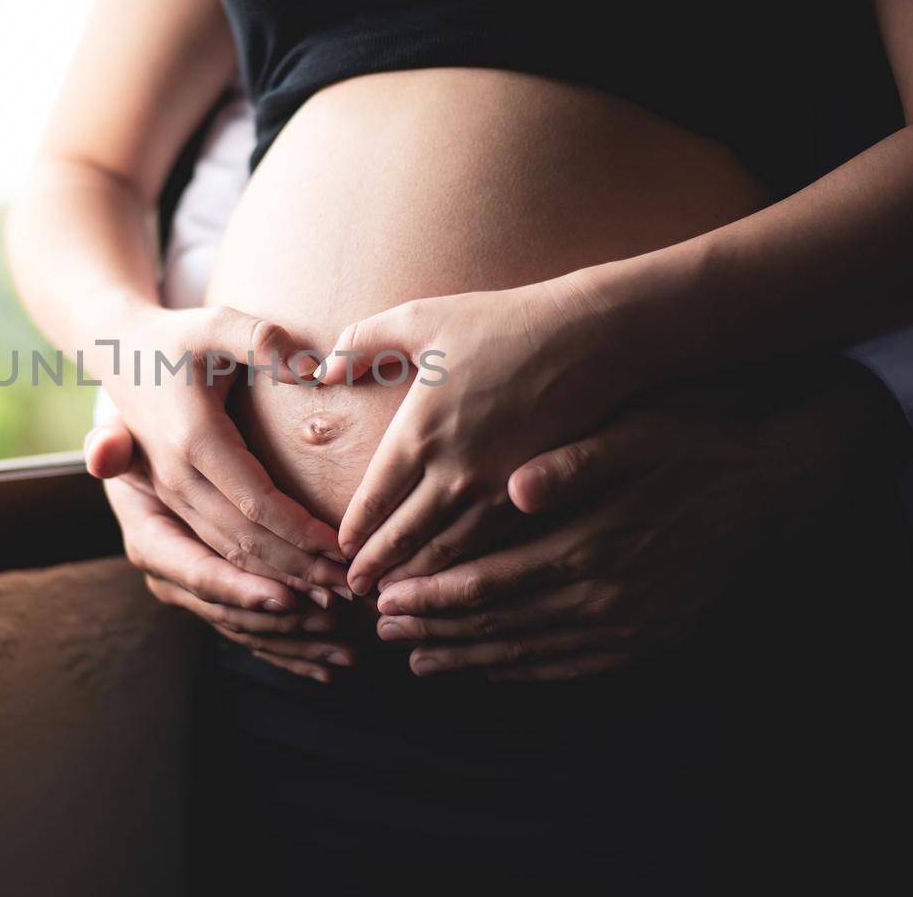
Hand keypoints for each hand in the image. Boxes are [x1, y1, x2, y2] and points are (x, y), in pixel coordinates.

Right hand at [102, 304, 349, 599]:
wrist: (120, 353)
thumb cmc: (181, 339)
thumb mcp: (217, 325)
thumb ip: (262, 340)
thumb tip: (313, 366)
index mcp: (193, 442)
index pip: (255, 503)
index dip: (301, 532)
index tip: (344, 549)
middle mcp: (176, 481)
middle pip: (243, 544)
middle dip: (299, 572)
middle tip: (352, 589)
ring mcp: (169, 501)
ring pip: (226, 561)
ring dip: (279, 587)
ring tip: (333, 603)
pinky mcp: (171, 512)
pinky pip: (211, 560)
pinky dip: (252, 587)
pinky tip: (294, 601)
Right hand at [103, 443, 355, 683]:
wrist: (154, 444)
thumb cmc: (153, 429)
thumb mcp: (128, 430)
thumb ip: (113, 442)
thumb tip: (97, 455)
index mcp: (148, 535)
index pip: (197, 569)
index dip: (240, 588)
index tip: (288, 596)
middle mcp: (169, 572)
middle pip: (230, 607)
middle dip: (285, 616)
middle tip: (335, 615)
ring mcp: (193, 590)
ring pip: (247, 628)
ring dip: (298, 641)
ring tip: (344, 649)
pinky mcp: (218, 598)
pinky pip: (255, 633)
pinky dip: (293, 652)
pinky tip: (327, 668)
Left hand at [316, 276, 626, 594]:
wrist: (588, 337)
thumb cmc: (500, 323)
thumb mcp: (420, 318)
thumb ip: (362, 342)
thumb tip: (323, 371)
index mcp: (419, 432)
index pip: (373, 501)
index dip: (354, 532)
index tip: (340, 551)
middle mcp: (453, 470)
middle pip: (403, 536)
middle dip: (377, 566)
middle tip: (356, 589)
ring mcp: (495, 488)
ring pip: (445, 550)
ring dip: (416, 577)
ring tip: (396, 594)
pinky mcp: (532, 494)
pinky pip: (488, 545)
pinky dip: (462, 568)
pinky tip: (452, 577)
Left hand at [372, 364, 905, 679]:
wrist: (778, 483)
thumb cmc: (695, 445)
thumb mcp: (635, 435)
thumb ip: (572, 464)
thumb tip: (514, 486)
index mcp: (586, 545)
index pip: (487, 582)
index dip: (431, 594)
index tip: (384, 598)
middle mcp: (603, 596)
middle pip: (499, 625)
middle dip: (435, 631)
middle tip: (382, 634)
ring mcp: (630, 624)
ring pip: (532, 652)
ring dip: (473, 658)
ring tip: (422, 661)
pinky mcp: (652, 635)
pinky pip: (575, 665)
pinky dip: (528, 671)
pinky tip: (498, 670)